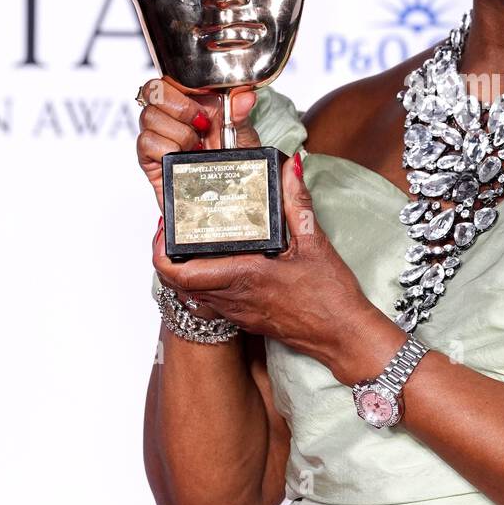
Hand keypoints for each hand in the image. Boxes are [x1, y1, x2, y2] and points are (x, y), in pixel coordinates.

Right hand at [136, 76, 260, 212]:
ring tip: (196, 148)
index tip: (204, 101)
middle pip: (152, 90)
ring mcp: (159, 137)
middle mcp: (172, 117)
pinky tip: (183, 158)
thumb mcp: (245, 137)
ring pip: (149, 116)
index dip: (183, 84)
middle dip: (181, 106)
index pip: (171, 77)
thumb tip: (245, 95)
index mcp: (194, 103)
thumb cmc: (232, 167)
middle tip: (202, 125)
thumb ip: (242, 114)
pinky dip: (167, 149)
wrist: (226, 201)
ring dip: (179, 132)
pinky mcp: (150, 160)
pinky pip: (146, 142)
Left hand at [151, 150, 373, 365]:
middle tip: (178, 227)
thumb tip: (288, 168)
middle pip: (179, 281)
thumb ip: (297, 201)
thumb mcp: (315, 241)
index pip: (182, 272)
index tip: (164, 228)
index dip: (161, 252)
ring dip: (188, 268)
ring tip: (198, 240)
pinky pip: (213, 299)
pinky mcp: (246, 320)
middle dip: (170, 254)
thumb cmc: (331, 296)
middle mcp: (234, 298)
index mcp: (244, 276)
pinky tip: (226, 262)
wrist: (342, 335)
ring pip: (194, 291)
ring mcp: (238, 312)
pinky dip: (208, 280)